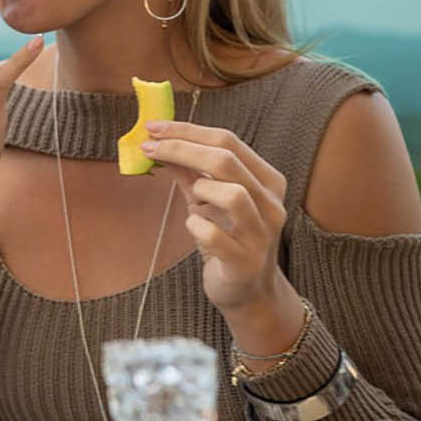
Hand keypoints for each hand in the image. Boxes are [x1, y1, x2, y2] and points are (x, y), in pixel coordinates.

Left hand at [138, 120, 293, 320]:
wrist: (247, 292)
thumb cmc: (228, 239)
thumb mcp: (209, 200)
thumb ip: (190, 172)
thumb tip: (159, 142)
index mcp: (267, 181)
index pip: (229, 141)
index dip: (188, 130)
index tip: (153, 127)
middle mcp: (271, 204)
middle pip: (226, 160)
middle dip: (181, 148)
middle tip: (148, 147)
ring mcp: (261, 235)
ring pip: (231, 194)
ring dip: (200, 189)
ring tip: (194, 200)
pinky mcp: (245, 262)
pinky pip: (214, 235)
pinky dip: (195, 226)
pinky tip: (194, 227)